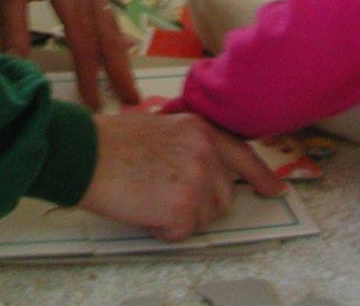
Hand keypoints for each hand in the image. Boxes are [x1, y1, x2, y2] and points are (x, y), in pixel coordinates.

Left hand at [0, 0, 136, 109]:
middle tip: (135, 102)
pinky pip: (105, 13)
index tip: (95, 106)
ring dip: (120, 55)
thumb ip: (14, 31)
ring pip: (110, 25)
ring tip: (127, 82)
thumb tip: (16, 69)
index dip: (89, 77)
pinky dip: (112, 35)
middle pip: (109, 37)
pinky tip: (111, 46)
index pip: (84, 44)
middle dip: (121, 70)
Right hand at [80, 112, 285, 241]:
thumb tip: (203, 169)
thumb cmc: (111, 141)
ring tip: (148, 195)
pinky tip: (142, 207)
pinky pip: (182, 232)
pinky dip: (162, 229)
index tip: (273, 190)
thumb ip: (188, 143)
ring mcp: (197, 181)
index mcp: (199, 129)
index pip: (242, 155)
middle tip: (162, 191)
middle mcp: (205, 152)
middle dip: (199, 203)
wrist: (86, 153)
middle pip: (223, 196)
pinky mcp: (183, 209)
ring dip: (179, 216)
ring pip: (204, 217)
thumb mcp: (160, 126)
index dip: (260, 176)